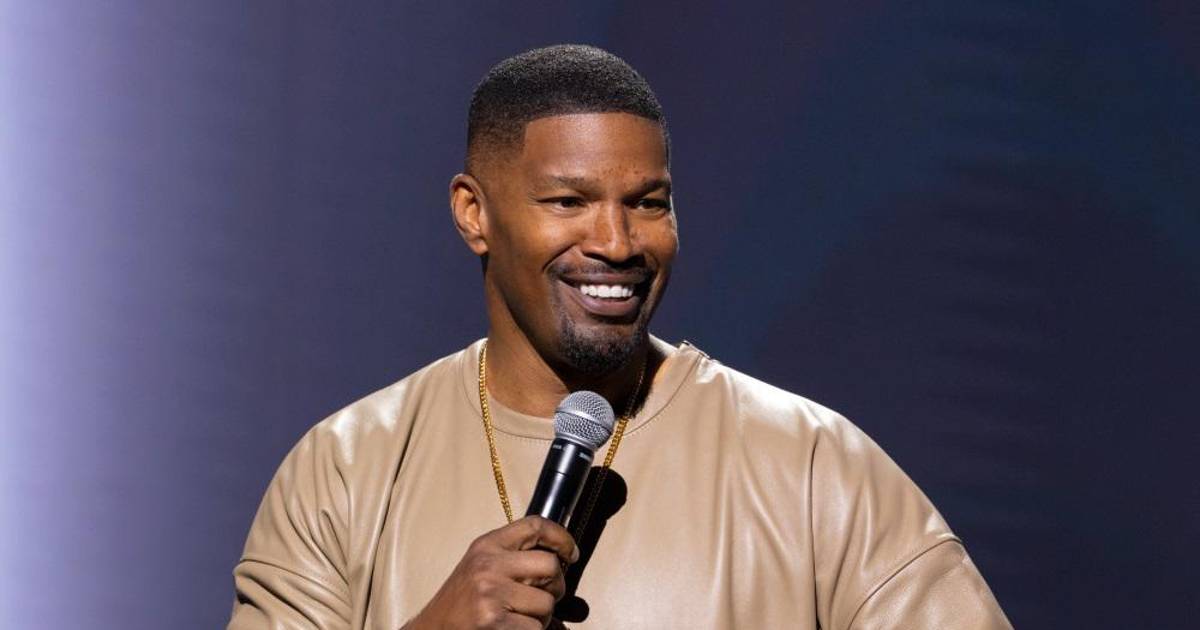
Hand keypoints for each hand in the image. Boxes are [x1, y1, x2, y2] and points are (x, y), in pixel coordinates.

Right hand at [403, 516, 579, 629]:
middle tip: (546, 596)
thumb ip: (512, 556)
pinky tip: (512, 629)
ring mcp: (491, 593)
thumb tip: (560, 557)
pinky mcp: (494, 621)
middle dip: (556, 586)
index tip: (571, 553)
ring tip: (520, 617)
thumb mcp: (480, 565)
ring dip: (542, 616)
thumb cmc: (461, 601)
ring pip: (547, 603)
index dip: (562, 537)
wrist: (433, 629)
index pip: (535, 525)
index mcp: (486, 545)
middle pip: (550, 565)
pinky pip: (536, 628)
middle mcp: (488, 565)